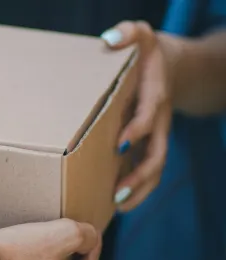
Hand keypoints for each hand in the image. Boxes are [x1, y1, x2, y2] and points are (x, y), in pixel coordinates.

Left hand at [101, 21, 172, 210]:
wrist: (169, 66)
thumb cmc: (146, 53)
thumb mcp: (140, 36)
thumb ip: (128, 33)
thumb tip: (110, 39)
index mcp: (154, 96)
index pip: (149, 115)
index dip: (138, 128)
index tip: (121, 142)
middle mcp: (157, 121)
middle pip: (156, 153)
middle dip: (139, 175)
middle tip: (117, 193)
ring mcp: (155, 136)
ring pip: (154, 168)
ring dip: (138, 189)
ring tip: (117, 207)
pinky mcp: (148, 145)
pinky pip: (146, 171)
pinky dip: (136, 188)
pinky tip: (115, 204)